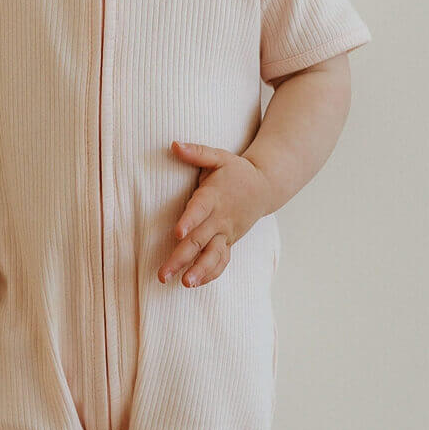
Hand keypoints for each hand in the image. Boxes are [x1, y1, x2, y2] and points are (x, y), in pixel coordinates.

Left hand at [159, 140, 273, 287]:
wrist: (265, 187)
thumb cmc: (237, 171)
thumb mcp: (219, 157)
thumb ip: (196, 152)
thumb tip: (173, 145)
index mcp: (214, 197)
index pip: (200, 210)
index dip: (189, 221)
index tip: (177, 233)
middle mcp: (220, 219)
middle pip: (199, 240)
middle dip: (180, 258)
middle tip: (163, 273)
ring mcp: (226, 233)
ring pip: (212, 256)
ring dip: (199, 271)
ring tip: (184, 284)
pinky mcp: (229, 242)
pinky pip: (221, 261)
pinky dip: (210, 273)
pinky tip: (194, 283)